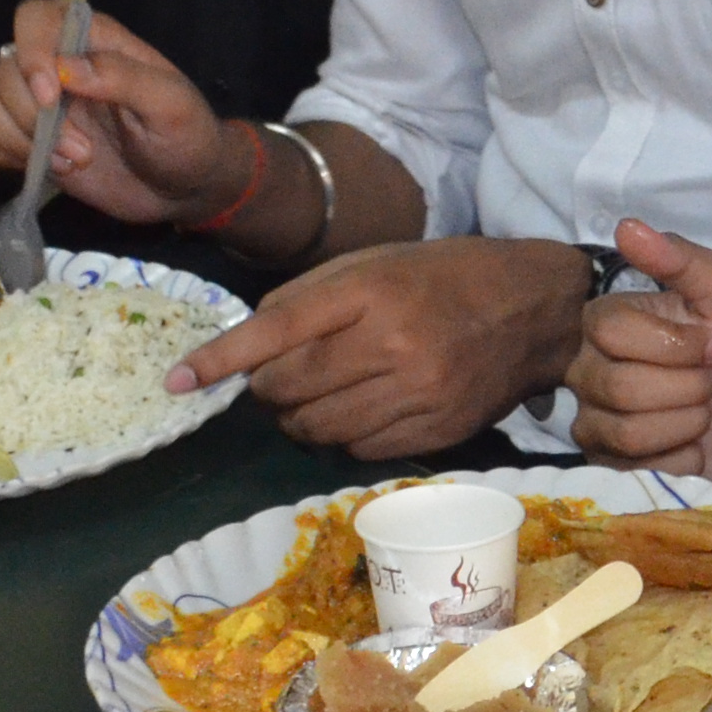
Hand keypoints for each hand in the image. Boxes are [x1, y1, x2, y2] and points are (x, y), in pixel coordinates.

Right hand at [0, 0, 239, 223]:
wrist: (184, 190)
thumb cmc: (186, 137)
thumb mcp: (171, 104)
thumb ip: (123, 77)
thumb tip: (65, 68)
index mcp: (93, 41)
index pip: (35, 17)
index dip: (31, 52)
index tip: (50, 97)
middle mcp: (57, 66)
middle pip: (3, 69)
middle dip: (32, 117)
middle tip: (82, 150)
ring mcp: (38, 106)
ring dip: (18, 139)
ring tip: (72, 161)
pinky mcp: (25, 141)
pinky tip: (43, 168)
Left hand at [175, 236, 590, 458]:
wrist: (535, 310)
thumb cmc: (443, 276)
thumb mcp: (375, 262)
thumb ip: (308, 299)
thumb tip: (246, 348)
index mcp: (372, 290)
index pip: (278, 329)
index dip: (221, 359)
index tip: (176, 381)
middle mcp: (394, 344)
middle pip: (290, 389)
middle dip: (265, 392)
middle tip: (272, 382)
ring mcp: (418, 393)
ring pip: (319, 428)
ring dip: (297, 419)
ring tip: (312, 399)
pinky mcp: (436, 432)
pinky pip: (357, 450)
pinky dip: (340, 436)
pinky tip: (356, 411)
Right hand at [564, 218, 711, 483]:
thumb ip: (686, 260)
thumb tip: (627, 227)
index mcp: (615, 318)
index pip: (609, 330)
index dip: (673, 345)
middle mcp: (594, 365)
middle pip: (616, 385)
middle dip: (688, 388)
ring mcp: (599, 417)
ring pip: (622, 431)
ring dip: (686, 424)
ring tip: (707, 412)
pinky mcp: (612, 464)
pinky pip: (629, 467)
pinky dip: (679, 457)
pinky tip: (696, 444)